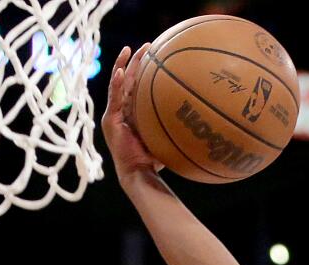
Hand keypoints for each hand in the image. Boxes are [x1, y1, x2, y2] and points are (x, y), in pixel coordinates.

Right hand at [101, 43, 163, 181]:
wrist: (139, 174)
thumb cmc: (154, 161)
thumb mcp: (165, 137)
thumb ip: (173, 125)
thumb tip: (198, 118)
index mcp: (132, 112)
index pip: (136, 86)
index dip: (143, 70)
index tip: (154, 54)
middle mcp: (121, 111)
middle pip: (127, 80)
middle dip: (135, 61)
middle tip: (146, 45)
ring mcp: (114, 115)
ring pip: (118, 84)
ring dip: (123, 66)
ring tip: (128, 50)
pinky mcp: (110, 120)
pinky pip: (114, 98)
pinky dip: (117, 84)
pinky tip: (121, 71)